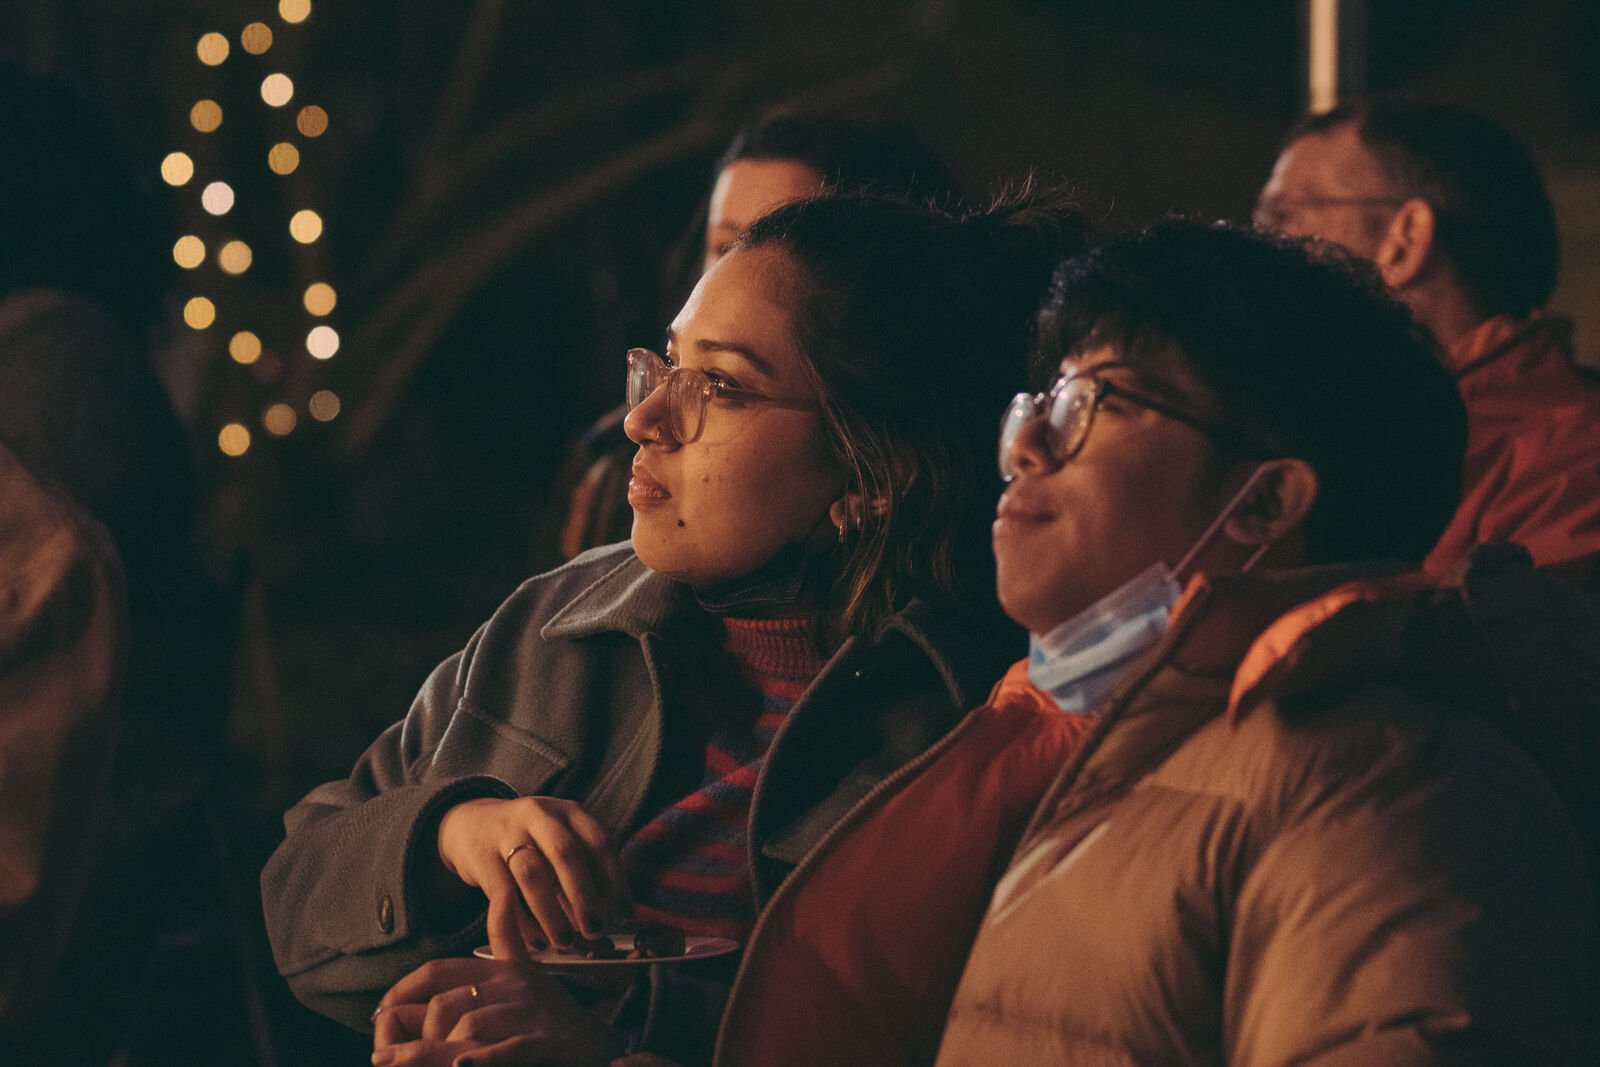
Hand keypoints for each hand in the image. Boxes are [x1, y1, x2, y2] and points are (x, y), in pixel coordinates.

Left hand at [372, 958, 625, 1065]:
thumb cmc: (556, 1016)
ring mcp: (528, 1013)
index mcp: (502, 969)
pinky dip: (483, 1059)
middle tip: (385, 1059)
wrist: (602, 1047)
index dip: (403, 991)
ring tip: (399, 1066)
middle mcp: (512, 986)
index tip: (378, 1015)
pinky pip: (506, 1048)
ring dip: (430, 1054)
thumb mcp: (528, 973)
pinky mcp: (544, 1040)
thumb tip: (502, 894)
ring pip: (467, 1026)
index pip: (439, 971)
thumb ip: (508, 938)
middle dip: (410, 1036)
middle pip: (445, 1004)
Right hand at [436, 796, 627, 960]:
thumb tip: (609, 918)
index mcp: (568, 812)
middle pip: (566, 853)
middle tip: (596, 930)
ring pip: (533, 873)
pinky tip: (537, 940)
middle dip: (585, 896)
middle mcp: (540, 815)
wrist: (471, 825)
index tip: (624, 914)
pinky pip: (503, 892)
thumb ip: (583, 873)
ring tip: (566, 941)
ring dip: (552, 911)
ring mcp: (507, 833)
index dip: (615, 879)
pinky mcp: (481, 856)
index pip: (599, 841)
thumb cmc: (530, 842)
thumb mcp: (559, 843)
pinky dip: (523, 921)